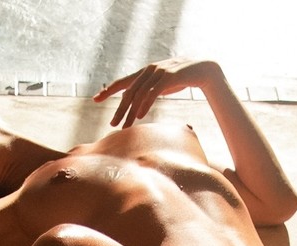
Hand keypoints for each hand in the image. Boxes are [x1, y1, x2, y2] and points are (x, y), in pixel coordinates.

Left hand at [93, 58, 217, 127]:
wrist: (200, 69)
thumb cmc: (179, 79)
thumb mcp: (160, 85)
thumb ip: (147, 91)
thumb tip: (133, 102)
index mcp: (144, 72)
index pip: (123, 82)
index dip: (108, 90)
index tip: (96, 99)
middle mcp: (148, 70)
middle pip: (129, 92)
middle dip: (120, 109)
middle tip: (112, 125)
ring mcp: (158, 73)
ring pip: (139, 94)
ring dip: (131, 112)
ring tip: (125, 126)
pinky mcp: (168, 77)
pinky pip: (153, 93)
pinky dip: (145, 104)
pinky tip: (140, 116)